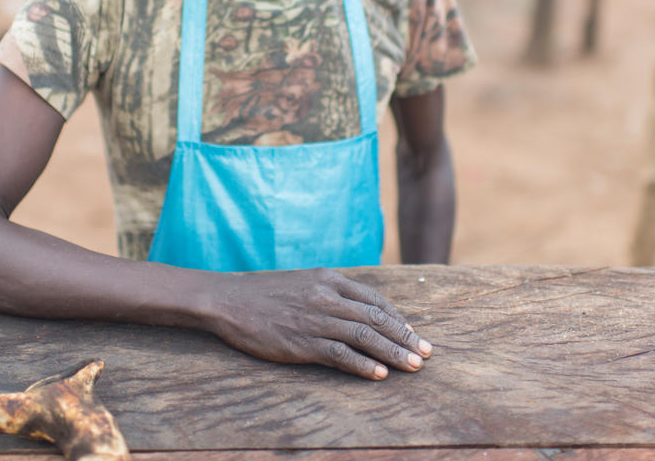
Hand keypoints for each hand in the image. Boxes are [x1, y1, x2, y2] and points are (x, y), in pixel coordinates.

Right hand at [203, 268, 432, 379]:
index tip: (413, 333)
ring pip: (365, 337)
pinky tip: (380, 375)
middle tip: (427, 353)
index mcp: (328, 279)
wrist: (227, 300)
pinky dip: (363, 365)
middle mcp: (326, 296)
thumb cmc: (263, 294)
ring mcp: (315, 319)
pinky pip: (340, 354)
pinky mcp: (302, 342)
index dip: (398, 318)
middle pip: (376, 318)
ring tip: (414, 367)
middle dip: (405, 337)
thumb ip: (329, 292)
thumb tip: (356, 311)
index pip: (374, 299)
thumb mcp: (301, 282)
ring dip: (394, 353)